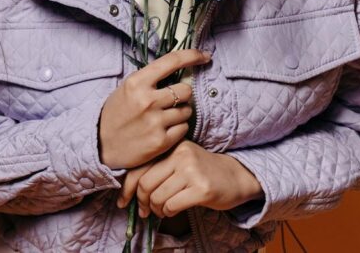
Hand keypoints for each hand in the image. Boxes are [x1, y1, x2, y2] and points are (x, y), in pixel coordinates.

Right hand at [98, 48, 209, 168]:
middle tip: (172, 101)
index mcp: (137, 82)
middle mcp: (147, 100)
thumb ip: (150, 80)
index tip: (205, 56)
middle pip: (186, 90)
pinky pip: (184, 128)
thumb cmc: (117, 113)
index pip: (171, 61)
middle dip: (183, 94)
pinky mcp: (161, 141)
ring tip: (164, 117)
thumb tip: (179, 69)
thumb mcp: (126, 89)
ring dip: (181, 113)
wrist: (101, 144)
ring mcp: (155, 121)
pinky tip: (164, 130)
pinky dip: (178, 128)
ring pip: (187, 110)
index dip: (192, 55)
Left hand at [116, 140, 263, 217]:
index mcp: (171, 147)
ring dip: (156, 209)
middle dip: (141, 202)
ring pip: (158, 196)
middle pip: (145, 183)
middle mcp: (180, 155)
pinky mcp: (202, 188)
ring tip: (161, 211)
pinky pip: (172, 205)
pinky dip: (168, 212)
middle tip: (144, 211)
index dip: (127, 188)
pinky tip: (172, 211)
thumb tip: (129, 191)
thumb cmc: (201, 171)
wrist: (236, 176)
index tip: (123, 201)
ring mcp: (191, 171)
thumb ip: (157, 169)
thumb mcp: (178, 162)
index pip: (139, 167)